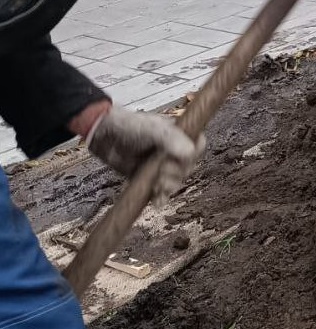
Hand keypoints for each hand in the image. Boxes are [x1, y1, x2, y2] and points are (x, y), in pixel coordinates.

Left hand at [85, 106, 203, 204]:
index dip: (193, 155)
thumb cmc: (129, 126)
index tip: (182, 159)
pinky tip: (157, 202)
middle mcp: (173, 150)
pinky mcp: (149, 177)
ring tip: (157, 185)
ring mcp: (161, 165)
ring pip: (176, 180)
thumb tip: (190, 153)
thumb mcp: (152, 129)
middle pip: (188, 167)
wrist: (104, 136)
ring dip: (169, 186)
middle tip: (162, 172)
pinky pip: (160, 191)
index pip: (198, 146)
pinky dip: (161, 197)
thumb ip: (171, 139)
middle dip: (177, 173)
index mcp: (179, 135)